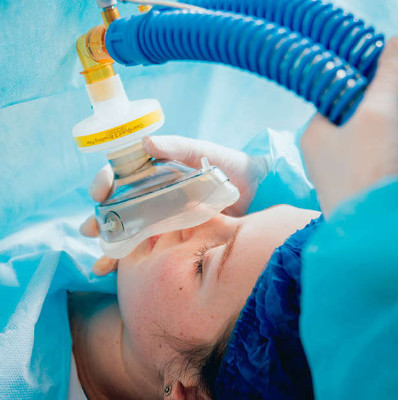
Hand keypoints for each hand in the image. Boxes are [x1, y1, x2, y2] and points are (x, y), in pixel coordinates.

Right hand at [80, 135, 267, 274]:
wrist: (257, 189)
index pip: (120, 178)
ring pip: (128, 233)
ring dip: (109, 246)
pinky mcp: (175, 240)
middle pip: (117, 209)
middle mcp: (153, 198)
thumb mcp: (201, 151)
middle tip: (90, 229)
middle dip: (100, 219)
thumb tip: (145, 143)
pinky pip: (148, 251)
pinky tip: (115, 273)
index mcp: (154, 175)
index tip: (101, 191)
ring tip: (100, 262)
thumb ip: (176, 147)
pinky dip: (129, 262)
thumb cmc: (228, 165)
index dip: (105, 183)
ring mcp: (163, 221)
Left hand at [301, 38, 397, 216]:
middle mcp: (325, 153)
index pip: (342, 96)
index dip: (374, 80)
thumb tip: (396, 44)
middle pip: (366, 115)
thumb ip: (387, 79)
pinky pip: (389, 157)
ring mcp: (346, 173)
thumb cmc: (367, 171)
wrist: (378, 236)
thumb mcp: (377, 117)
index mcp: (316, 133)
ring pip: (381, 136)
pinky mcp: (367, 189)